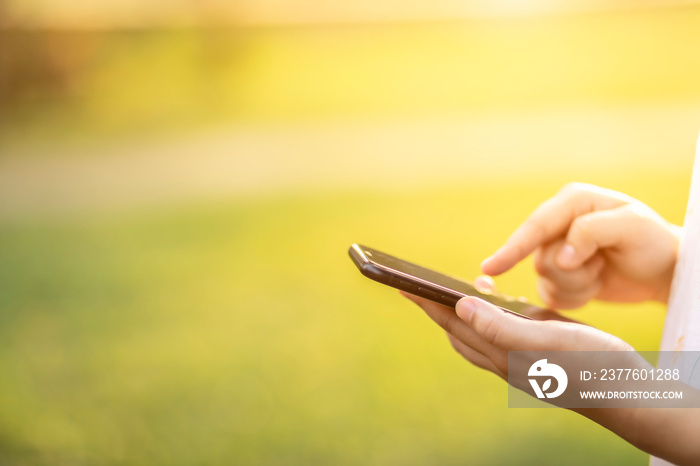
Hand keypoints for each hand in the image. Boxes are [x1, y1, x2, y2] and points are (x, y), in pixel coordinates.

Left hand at [402, 282, 699, 464]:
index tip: (400, 282)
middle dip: (432, 305)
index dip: (425, 301)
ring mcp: (517, 358)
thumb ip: (500, 326)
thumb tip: (460, 305)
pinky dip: (488, 315)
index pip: (451, 321)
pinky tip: (498, 301)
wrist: (626, 392)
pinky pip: (499, 333)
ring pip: (475, 332)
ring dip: (457, 311)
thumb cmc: (590, 363)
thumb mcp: (546, 340)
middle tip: (411, 284)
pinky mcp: (534, 354)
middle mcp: (502, 358)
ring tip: (447, 290)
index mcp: (500, 352)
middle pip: (456, 327)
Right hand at [481, 182, 680, 307]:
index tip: (491, 269)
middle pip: (539, 259)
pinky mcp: (558, 277)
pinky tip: (595, 285)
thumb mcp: (632, 227)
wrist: (664, 271)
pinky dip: (576, 297)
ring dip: (578, 285)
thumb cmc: (652, 242)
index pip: (536, 227)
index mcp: (571, 202)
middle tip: (601, 264)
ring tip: (602, 272)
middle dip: (573, 272)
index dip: (513, 248)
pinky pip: (551, 296)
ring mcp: (555, 251)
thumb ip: (591, 233)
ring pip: (545, 279)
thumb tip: (561, 257)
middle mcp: (558, 224)